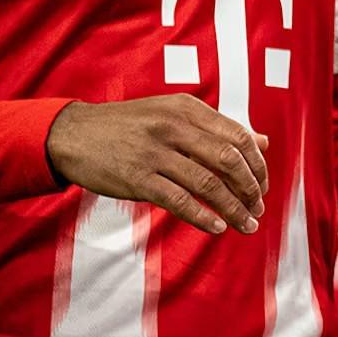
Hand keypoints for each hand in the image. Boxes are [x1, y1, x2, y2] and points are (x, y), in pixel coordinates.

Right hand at [46, 95, 269, 233]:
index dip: (258, 165)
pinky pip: (179, 201)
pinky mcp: (138, 178)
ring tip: (246, 224)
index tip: (263, 185)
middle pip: (229, 160)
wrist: (73, 134)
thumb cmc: (129, 126)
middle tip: (258, 208)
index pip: (239, 137)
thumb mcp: (173, 114)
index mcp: (188, 108)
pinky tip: (217, 228)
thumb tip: (263, 141)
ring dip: (233, 208)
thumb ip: (217, 128)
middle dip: (251, 189)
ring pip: (208, 184)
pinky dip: (203, 217)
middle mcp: (175, 127)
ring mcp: (156, 152)